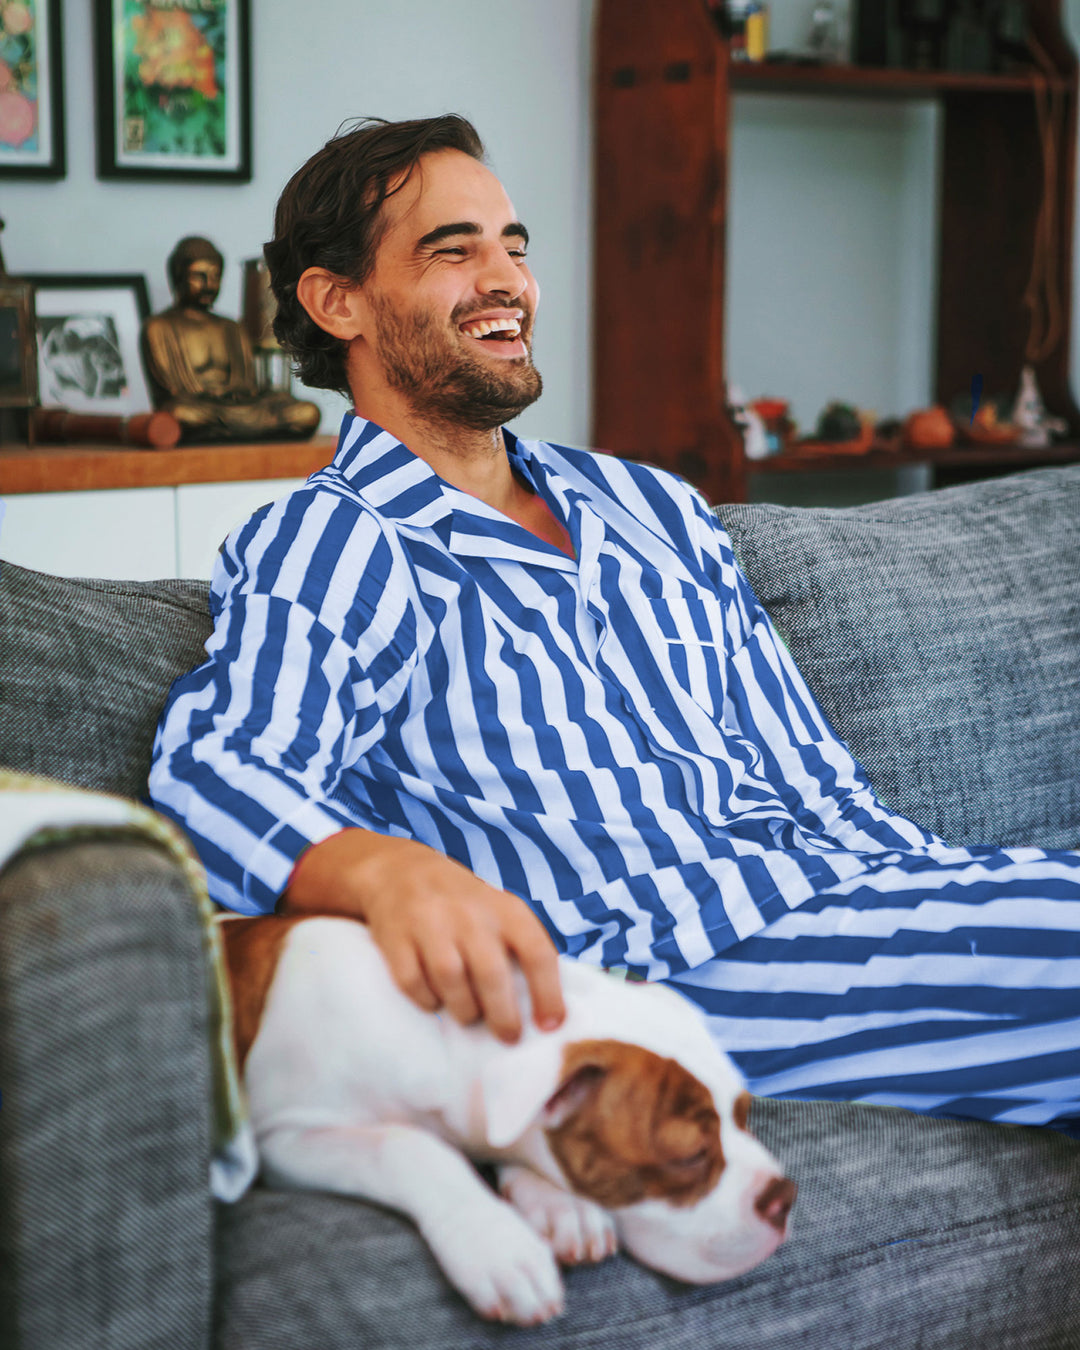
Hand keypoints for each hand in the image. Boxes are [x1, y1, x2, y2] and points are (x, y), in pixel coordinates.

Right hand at [282, 829, 564, 1043]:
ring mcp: (430, 923)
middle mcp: (470, 914)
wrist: (400, 870)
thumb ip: (519, 948)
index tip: (550, 1026)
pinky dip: (427, 1000)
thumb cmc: (463, 903)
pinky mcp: (395, 937)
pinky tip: (435, 999)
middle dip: (504, 1016)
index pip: (537, 952)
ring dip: (464, 1009)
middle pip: (492, 974)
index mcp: (505, 909)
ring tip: (469, 1016)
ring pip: (451, 980)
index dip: (548, 994)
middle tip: (508, 1036)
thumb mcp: (500, 910)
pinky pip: (413, 982)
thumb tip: (544, 1009)